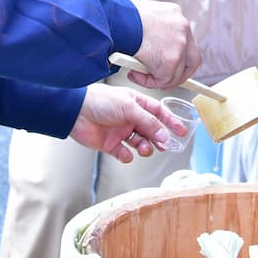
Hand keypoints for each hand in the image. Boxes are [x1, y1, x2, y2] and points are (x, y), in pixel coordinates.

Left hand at [69, 85, 185, 162]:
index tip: (181, 131)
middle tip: (163, 145)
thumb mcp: (129, 107)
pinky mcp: (110, 144)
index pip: (158, 113)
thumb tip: (164, 135)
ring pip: (140, 143)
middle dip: (158, 138)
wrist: (75, 111)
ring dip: (145, 148)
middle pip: (151, 130)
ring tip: (143, 148)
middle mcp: (129, 118)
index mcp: (136, 104)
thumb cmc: (100, 101)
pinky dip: (127, 156)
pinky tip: (126, 153)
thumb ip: (148, 123)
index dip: (171, 122)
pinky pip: (124, 153)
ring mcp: (120, 131)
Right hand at [126, 0, 200, 88]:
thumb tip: (149, 44)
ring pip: (177, 72)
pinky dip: (149, 82)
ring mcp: (180, 44)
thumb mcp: (142, 16)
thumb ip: (152, 30)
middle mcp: (182, 27)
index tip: (169, 64)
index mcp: (174, 14)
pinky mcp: (171, 60)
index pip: (186, 40)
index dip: (179, 56)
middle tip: (162, 79)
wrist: (113, 19)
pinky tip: (135, 74)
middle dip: (179, 73)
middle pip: (192, 58)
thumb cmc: (119, 17)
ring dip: (159, 78)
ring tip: (140, 75)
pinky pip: (163, 79)